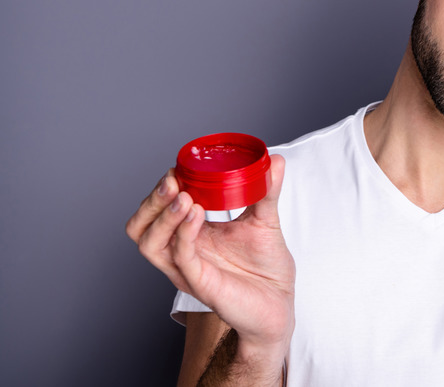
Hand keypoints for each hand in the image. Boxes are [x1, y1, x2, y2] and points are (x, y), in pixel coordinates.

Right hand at [126, 155, 295, 351]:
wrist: (280, 303)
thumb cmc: (267, 267)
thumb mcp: (266, 220)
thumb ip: (266, 191)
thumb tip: (274, 160)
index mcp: (193, 234)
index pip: (158, 210)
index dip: (162, 190)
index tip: (177, 169)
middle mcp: (183, 252)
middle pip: (142, 227)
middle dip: (152, 201)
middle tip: (172, 181)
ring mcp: (188, 269)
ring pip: (150, 244)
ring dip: (162, 217)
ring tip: (183, 197)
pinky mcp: (201, 284)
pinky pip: (181, 258)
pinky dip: (184, 235)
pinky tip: (196, 215)